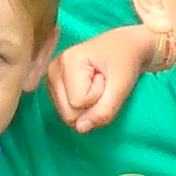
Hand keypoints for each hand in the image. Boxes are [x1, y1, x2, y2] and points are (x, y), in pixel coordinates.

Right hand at [51, 24, 172, 130]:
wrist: (125, 46)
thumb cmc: (126, 62)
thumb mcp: (121, 87)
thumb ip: (104, 111)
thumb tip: (80, 129)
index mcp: (67, 61)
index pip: (77, 104)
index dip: (98, 98)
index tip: (106, 78)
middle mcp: (52, 69)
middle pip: (68, 113)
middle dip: (91, 105)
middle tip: (102, 83)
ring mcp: (50, 77)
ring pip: (66, 115)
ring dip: (87, 106)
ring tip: (96, 83)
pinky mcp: (53, 85)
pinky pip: (66, 111)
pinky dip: (81, 105)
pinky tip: (87, 87)